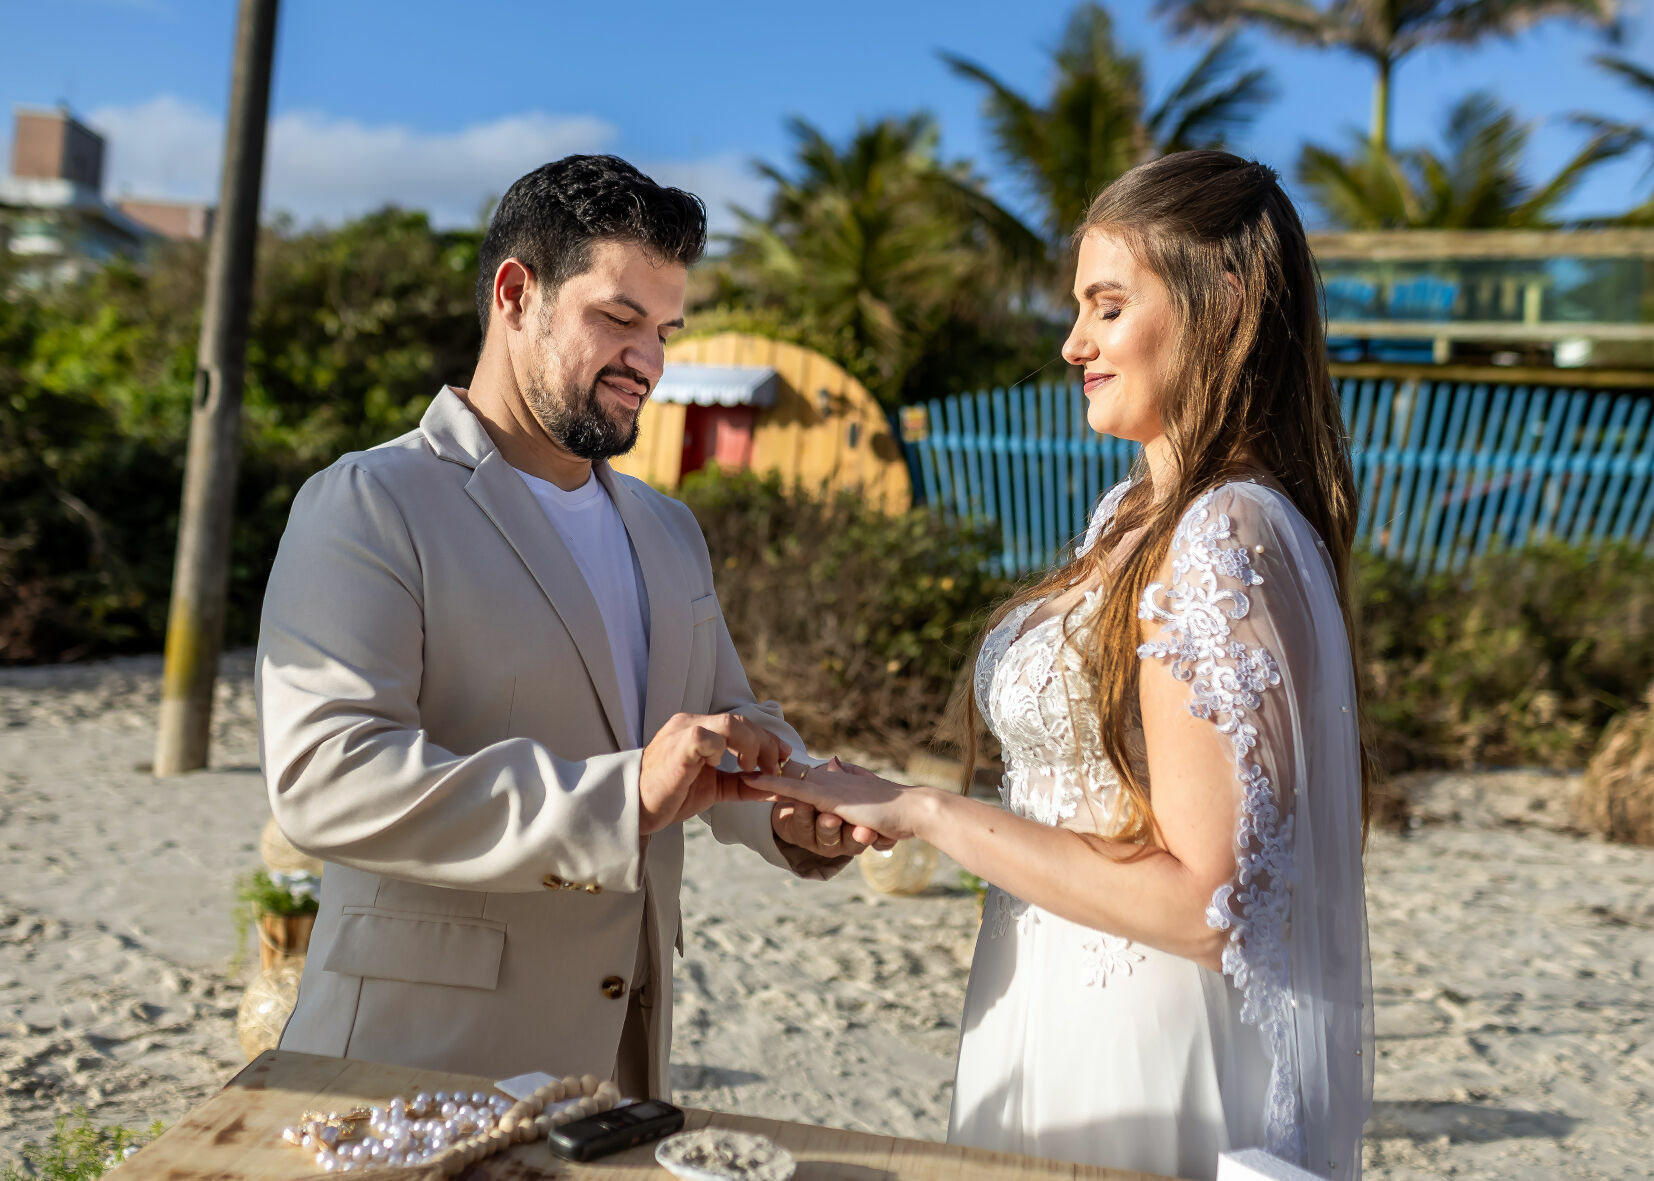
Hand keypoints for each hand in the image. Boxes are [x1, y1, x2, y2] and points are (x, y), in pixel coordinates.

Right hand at [639, 713, 789, 834]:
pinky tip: (723, 768)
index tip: (783, 758)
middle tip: (772, 769)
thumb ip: (742, 784)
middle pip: (741, 721)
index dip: (767, 739)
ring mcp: (684, 731)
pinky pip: (707, 738)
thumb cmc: (670, 795)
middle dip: (766, 744)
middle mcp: (692, 723)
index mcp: (699, 729)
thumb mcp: (714, 787)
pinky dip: (723, 752)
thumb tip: (776, 786)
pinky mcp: (678, 747)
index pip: (742, 723)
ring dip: (750, 746)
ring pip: (730, 723)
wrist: (635, 807)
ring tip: (750, 769)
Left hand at [741, 759, 932, 843]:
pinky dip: (771, 782)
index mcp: (841, 783)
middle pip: (794, 772)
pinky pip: (792, 789)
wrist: (912, 810)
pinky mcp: (828, 799)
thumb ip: (859, 788)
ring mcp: (829, 788)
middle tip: (742, 758)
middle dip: (768, 766)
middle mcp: (833, 780)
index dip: (785, 770)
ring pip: (788, 778)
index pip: (807, 775)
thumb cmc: (898, 811)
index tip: (764, 765)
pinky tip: (751, 780)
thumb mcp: (874, 800)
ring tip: (739, 767)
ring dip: (764, 774)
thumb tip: (846, 776)